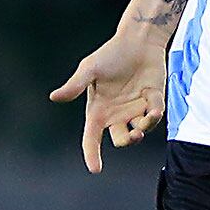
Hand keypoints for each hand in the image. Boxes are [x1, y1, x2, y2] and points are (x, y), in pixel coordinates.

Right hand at [48, 32, 166, 173]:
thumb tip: (54, 97)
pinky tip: (153, 107)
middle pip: (120, 139)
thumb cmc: (111, 54)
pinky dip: (154, 115)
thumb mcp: (90, 69)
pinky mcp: (153, 101)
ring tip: (143, 123)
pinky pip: (154, 115)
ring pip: (138, 131)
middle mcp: (117, 113)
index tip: (95, 169)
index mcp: (99, 109)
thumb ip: (75, 85)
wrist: (138, 40)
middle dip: (127, 141)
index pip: (92, 137)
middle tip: (134, 135)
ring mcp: (135, 109)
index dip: (92, 154)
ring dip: (141, 130)